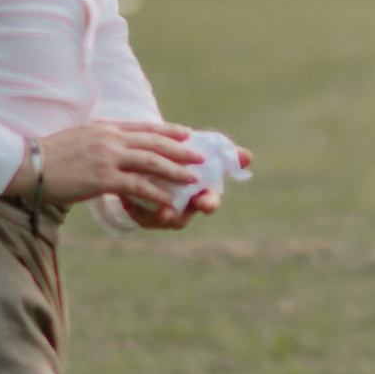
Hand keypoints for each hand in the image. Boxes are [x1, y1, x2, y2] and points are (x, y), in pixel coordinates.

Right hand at [19, 121, 205, 223]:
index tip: (187, 134)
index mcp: (105, 127)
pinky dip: (156, 195)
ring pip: (152, 162)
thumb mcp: (79, 137)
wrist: (29, 165)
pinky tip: (169, 203)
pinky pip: (137, 186)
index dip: (169, 131)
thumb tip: (111, 143)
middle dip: (181, 150)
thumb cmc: (50, 155)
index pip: (144, 127)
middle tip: (201, 157)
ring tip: (193, 180)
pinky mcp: (103, 178)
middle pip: (154, 142)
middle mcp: (110, 138)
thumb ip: (99, 139)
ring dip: (176, 172)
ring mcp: (108, 157)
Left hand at [121, 129, 252, 230]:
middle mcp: (180, 207)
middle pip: (182, 217)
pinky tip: (127, 195)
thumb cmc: (182, 160)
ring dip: (156, 215)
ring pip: (158, 218)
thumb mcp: (201, 154)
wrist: (150, 162)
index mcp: (198, 194)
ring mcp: (157, 211)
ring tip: (155, 210)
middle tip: (172, 213)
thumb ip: (224, 155)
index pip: (208, 202)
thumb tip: (247, 156)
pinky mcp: (137, 209)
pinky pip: (135, 212)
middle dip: (179, 216)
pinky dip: (133, 204)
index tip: (205, 201)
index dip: (208, 203)